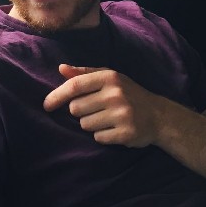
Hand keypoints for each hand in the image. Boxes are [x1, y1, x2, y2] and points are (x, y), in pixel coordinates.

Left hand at [43, 64, 165, 146]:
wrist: (158, 115)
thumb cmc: (128, 93)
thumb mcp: (109, 77)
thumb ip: (84, 73)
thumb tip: (61, 68)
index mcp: (109, 77)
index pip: (75, 86)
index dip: (57, 95)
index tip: (46, 105)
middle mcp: (115, 94)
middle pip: (76, 109)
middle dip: (80, 112)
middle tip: (96, 109)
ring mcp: (122, 114)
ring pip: (85, 125)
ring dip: (91, 124)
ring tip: (107, 118)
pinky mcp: (126, 133)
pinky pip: (98, 138)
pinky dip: (102, 135)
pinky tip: (114, 129)